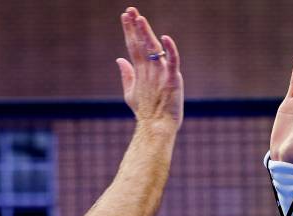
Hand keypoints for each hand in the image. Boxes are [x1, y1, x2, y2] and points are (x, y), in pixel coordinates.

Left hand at [116, 7, 182, 129]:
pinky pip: (172, 62)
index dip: (129, 31)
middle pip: (143, 43)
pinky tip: (164, 37)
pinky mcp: (173, 80)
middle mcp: (153, 68)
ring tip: (139, 19)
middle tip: (130, 10)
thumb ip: (127, 75)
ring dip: (146, 33)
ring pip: (154, 49)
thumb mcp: (131, 93)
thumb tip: (119, 59)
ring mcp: (163, 73)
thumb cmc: (147, 112)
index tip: (125, 16)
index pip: (134, 45)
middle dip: (136, 26)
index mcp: (144, 70)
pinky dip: (169, 50)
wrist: (157, 127)